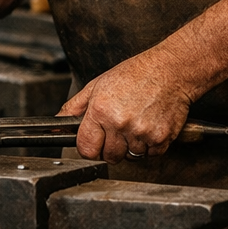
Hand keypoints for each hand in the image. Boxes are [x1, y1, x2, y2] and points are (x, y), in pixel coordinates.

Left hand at [59, 50, 195, 162]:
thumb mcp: (96, 85)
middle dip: (109, 148)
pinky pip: (150, 155)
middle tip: (115, 132)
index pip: (86, 148)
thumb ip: (75, 107)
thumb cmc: (135, 75)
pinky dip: (149, 147)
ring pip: (130, 157)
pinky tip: (147, 128)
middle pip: (109, 157)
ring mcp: (142, 133)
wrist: (170, 71)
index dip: (88, 148)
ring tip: (133, 126)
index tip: (92, 144)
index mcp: (100, 111)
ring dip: (130, 147)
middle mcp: (120, 124)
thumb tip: (58, 122)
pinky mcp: (161, 138)